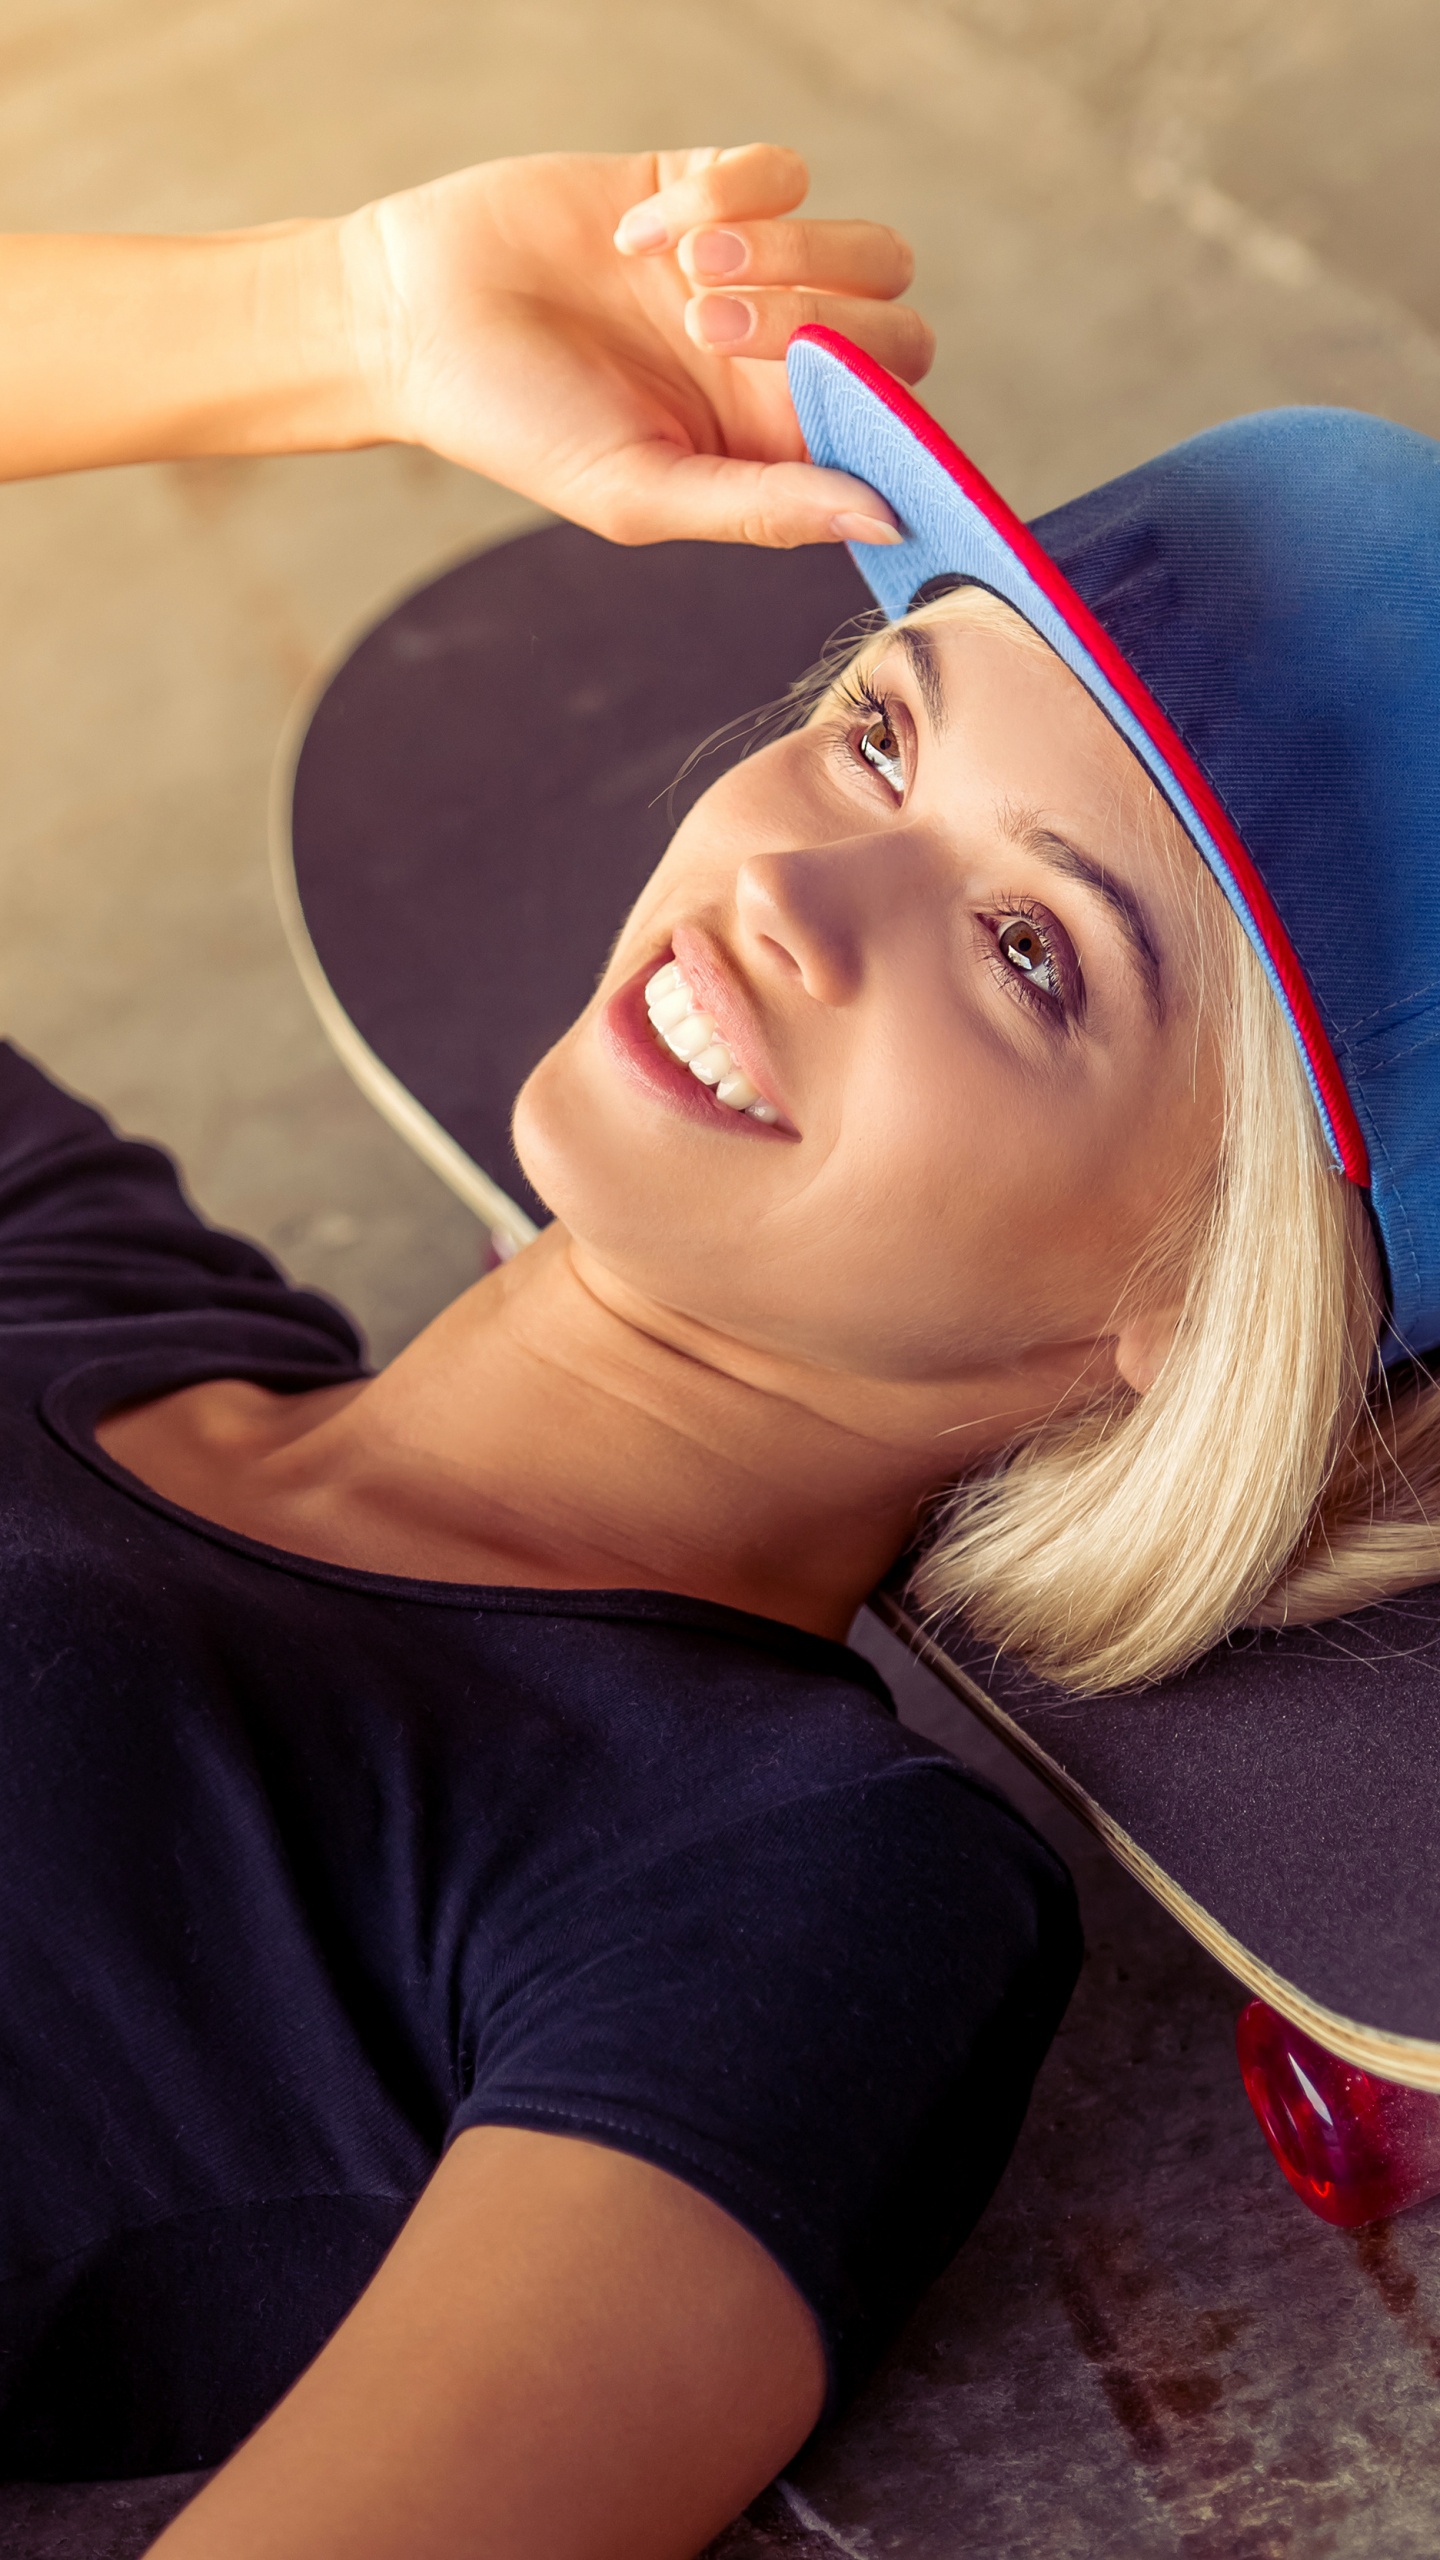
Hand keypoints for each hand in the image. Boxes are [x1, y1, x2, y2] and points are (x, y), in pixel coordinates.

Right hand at [345, 145, 931, 548]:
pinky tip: (636, 233)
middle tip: (707, 329)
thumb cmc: (516, 426)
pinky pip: (783, 171)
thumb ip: (764, 508)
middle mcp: (779, 364)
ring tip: (684, 276)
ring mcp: (756, 272)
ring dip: (786, 252)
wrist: (414, 317)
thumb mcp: (639, 493)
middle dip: (818, 323)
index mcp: (771, 447)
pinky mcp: (713, 188)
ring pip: (864, 248)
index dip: (883, 416)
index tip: (821, 402)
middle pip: (895, 333)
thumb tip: (885, 515)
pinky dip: (724, 195)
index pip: (889, 431)